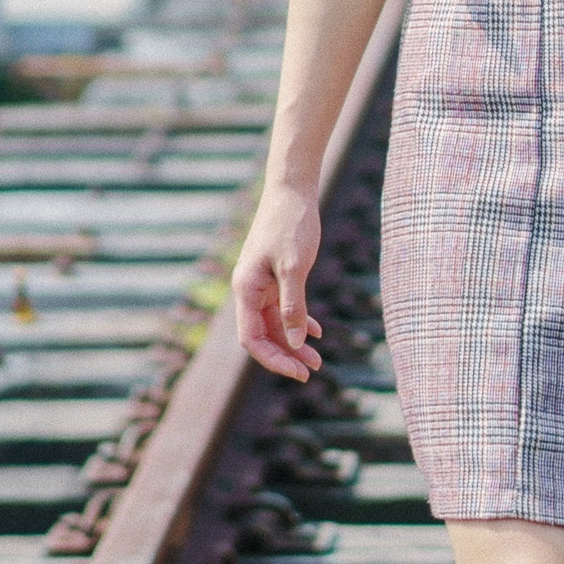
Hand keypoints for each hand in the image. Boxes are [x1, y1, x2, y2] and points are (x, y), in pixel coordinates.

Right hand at [233, 179, 324, 380]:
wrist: (292, 190)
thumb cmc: (291, 225)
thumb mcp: (295, 268)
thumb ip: (293, 306)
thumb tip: (294, 343)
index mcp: (246, 289)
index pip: (252, 338)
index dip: (273, 359)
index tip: (298, 372)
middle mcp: (249, 289)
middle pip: (263, 335)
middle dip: (286, 355)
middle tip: (313, 370)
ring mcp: (261, 283)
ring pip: (275, 323)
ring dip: (294, 341)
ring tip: (318, 359)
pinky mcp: (275, 275)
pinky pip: (283, 307)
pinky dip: (298, 320)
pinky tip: (316, 331)